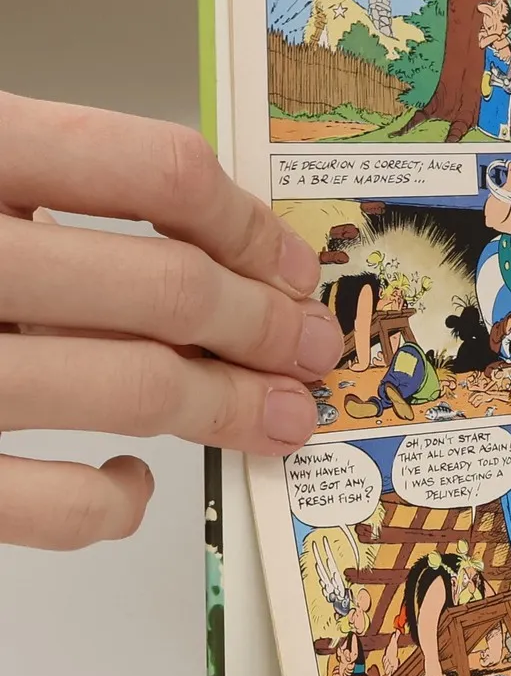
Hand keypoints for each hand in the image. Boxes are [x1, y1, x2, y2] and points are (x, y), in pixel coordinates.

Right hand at [0, 94, 340, 548]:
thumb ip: (33, 181)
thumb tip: (201, 241)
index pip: (153, 170)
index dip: (247, 223)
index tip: (289, 264)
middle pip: (164, 288)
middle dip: (262, 326)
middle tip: (310, 349)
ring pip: (127, 388)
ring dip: (228, 408)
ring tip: (276, 416)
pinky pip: (43, 505)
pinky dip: (108, 503)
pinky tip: (127, 485)